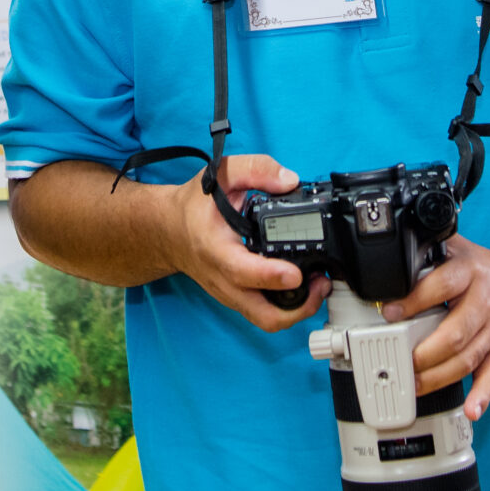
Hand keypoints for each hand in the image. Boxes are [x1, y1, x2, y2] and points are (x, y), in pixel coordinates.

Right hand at [165, 154, 328, 331]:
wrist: (168, 231)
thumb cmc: (193, 206)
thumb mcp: (221, 174)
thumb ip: (255, 169)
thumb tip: (290, 181)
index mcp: (216, 250)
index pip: (243, 272)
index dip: (271, 276)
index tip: (295, 273)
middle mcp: (223, 280)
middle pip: (264, 315)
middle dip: (299, 308)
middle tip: (322, 282)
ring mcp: (231, 295)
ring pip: (267, 320)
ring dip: (299, 310)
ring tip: (319, 284)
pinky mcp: (238, 300)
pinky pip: (265, 314)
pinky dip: (288, 307)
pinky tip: (303, 285)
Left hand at [379, 237, 489, 420]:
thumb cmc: (483, 270)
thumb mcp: (457, 250)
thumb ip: (427, 254)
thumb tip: (392, 259)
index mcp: (469, 274)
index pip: (441, 286)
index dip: (414, 301)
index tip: (390, 313)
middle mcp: (485, 303)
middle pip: (455, 333)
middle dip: (425, 352)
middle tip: (402, 361)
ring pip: (467, 360)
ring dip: (439, 377)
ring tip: (415, 385)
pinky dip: (482, 396)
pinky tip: (472, 410)